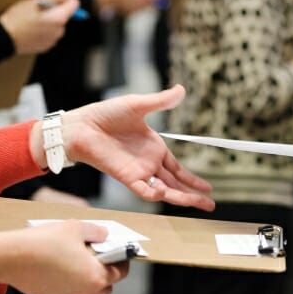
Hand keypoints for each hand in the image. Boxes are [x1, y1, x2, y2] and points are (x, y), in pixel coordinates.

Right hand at [0, 0, 79, 54]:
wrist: (5, 38)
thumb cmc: (17, 19)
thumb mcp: (34, 2)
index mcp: (59, 18)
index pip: (75, 3)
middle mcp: (60, 30)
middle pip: (65, 14)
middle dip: (55, 9)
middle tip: (38, 8)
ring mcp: (54, 40)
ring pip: (56, 25)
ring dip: (49, 20)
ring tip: (33, 18)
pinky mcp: (47, 46)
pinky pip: (50, 34)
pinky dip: (44, 30)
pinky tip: (32, 27)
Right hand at [0, 220, 128, 293]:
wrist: (10, 257)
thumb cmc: (44, 242)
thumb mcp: (76, 227)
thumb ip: (97, 232)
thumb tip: (105, 235)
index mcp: (97, 278)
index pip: (121, 272)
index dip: (122, 259)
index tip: (118, 251)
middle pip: (106, 285)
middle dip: (106, 271)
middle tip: (98, 254)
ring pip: (89, 293)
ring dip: (89, 279)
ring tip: (79, 260)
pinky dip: (73, 285)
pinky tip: (63, 268)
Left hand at [30, 84, 214, 210]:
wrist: (81, 125)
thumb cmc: (105, 114)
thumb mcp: (138, 105)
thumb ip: (161, 101)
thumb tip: (181, 89)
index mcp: (155, 149)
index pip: (178, 170)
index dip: (193, 179)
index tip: (208, 188)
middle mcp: (149, 163)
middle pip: (176, 184)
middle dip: (194, 195)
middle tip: (211, 204)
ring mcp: (139, 172)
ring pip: (165, 190)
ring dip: (182, 198)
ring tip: (200, 204)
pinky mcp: (127, 177)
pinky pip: (145, 190)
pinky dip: (156, 194)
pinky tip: (167, 193)